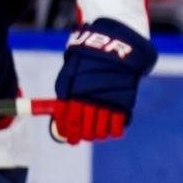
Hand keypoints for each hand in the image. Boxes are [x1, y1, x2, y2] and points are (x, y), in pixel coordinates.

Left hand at [49, 18, 156, 143]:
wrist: (116, 45)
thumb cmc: (90, 57)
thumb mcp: (72, 68)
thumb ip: (65, 89)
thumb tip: (58, 110)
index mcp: (75, 92)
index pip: (68, 118)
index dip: (68, 131)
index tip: (69, 138)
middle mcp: (90, 99)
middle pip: (84, 127)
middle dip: (82, 135)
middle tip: (81, 138)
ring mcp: (107, 102)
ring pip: (100, 129)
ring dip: (97, 134)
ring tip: (97, 134)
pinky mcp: (123, 102)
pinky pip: (118, 124)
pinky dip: (115, 131)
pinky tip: (112, 131)